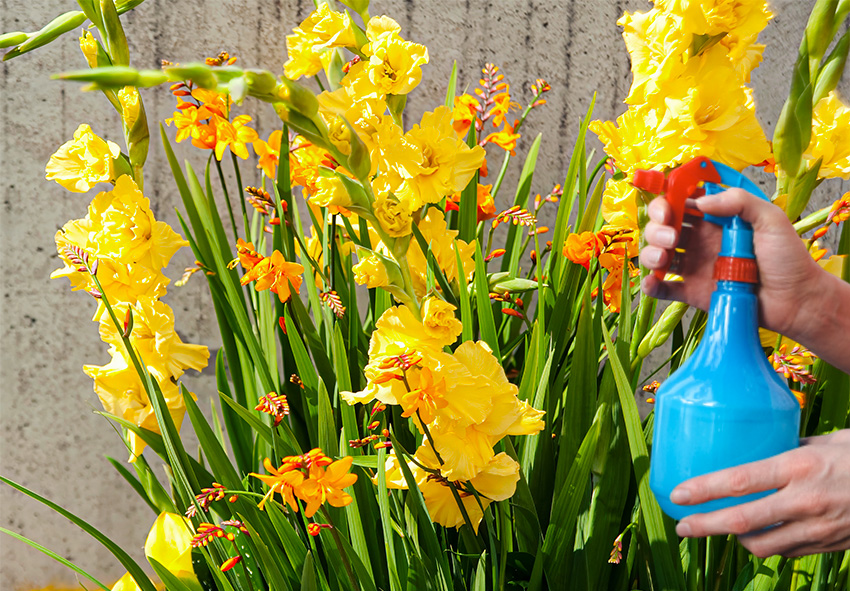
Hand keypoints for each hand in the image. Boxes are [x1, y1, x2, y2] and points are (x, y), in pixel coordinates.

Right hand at [640, 188, 823, 341]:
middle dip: (657, 228)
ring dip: (650, 253)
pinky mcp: (693, 292)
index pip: (681, 204)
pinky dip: (651, 285)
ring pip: (658, 256)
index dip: (668, 202)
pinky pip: (664, 289)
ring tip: (664, 258)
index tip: (670, 207)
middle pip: (663, 228)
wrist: (796, 301)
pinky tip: (652, 282)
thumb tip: (700, 202)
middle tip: (671, 236)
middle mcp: (701, 241)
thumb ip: (740, 201)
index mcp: (716, 221)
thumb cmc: (788, 259)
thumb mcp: (771, 219)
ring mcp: (695, 267)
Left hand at [671, 430, 849, 556]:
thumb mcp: (826, 441)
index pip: (738, 481)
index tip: (676, 494)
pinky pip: (788, 553)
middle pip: (741, 520)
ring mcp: (820, 528)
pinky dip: (767, 545)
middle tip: (681, 526)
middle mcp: (805, 500)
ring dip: (734, 539)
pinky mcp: (832, 546)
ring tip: (718, 528)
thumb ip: (789, 449)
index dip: (703, 490)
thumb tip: (756, 449)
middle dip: (704, 525)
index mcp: (800, 466)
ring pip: (762, 546)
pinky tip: (758, 535)